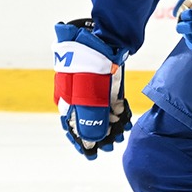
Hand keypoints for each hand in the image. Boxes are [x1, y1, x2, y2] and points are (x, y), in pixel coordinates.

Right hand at [54, 20, 131, 157]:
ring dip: (110, 126)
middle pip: (87, 120)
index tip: (91, 154)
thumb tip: (91, 140)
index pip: (72, 125)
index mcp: (66, 96)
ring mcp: (93, 86)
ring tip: (120, 136)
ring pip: (101, 112)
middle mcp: (78, 93)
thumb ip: (90, 119)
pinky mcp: (107, 81)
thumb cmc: (91, 65)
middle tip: (110, 146)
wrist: (107, 38)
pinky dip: (118, 113)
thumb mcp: (87, 96)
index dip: (81, 141)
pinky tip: (125, 122)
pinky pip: (111, 101)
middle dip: (99, 136)